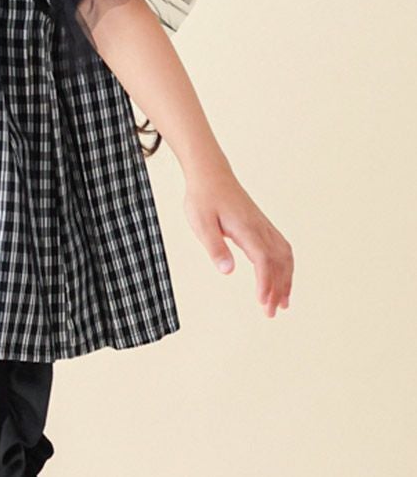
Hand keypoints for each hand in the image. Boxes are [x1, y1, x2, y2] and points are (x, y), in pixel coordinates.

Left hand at [183, 169, 293, 317]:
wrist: (211, 174)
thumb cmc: (203, 198)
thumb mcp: (200, 222)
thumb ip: (214, 247)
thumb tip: (228, 271)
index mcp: (245, 227)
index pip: (263, 259)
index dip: (265, 282)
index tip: (263, 302)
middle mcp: (259, 227)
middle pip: (278, 261)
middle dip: (278, 288)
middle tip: (271, 313)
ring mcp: (263, 225)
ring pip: (284, 255)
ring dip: (286, 280)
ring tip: (283, 303)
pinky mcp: (262, 225)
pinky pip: (281, 248)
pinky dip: (286, 266)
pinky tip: (282, 279)